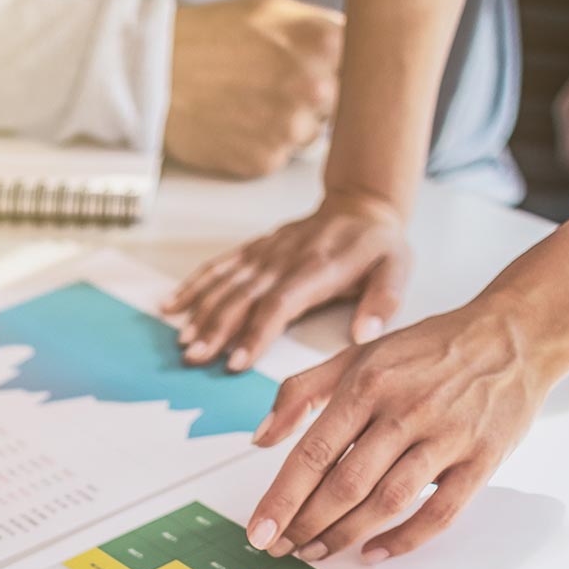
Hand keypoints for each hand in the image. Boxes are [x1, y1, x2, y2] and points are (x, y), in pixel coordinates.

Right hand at [162, 192, 409, 371]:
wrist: (360, 206)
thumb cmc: (377, 246)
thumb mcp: (397, 269)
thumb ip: (383, 301)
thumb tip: (364, 335)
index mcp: (319, 268)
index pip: (280, 302)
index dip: (256, 332)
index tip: (237, 362)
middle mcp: (285, 258)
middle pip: (244, 296)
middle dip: (216, 328)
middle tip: (195, 358)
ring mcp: (266, 252)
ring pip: (226, 283)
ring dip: (201, 312)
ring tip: (183, 342)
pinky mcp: (255, 249)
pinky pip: (219, 266)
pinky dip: (193, 285)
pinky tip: (171, 306)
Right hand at [165, 0, 342, 177]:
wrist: (150, 73)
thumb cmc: (207, 38)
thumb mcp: (273, 9)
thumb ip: (321, 29)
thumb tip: (356, 49)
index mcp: (326, 42)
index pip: (368, 68)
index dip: (351, 74)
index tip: (337, 77)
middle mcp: (317, 87)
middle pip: (344, 107)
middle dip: (320, 101)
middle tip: (280, 89)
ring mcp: (292, 129)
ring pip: (311, 136)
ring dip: (290, 126)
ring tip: (250, 104)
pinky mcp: (265, 161)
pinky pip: (278, 158)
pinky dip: (261, 146)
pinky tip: (236, 124)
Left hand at [242, 299, 568, 563]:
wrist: (512, 335)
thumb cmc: (428, 349)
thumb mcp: (358, 354)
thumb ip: (302, 390)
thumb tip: (260, 438)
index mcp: (368, 383)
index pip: (314, 452)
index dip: (282, 499)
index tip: (259, 532)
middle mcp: (404, 410)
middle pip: (346, 483)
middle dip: (307, 524)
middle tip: (283, 548)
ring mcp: (446, 437)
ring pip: (388, 501)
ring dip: (346, 535)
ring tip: (317, 551)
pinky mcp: (482, 459)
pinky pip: (440, 512)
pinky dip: (406, 539)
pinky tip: (375, 552)